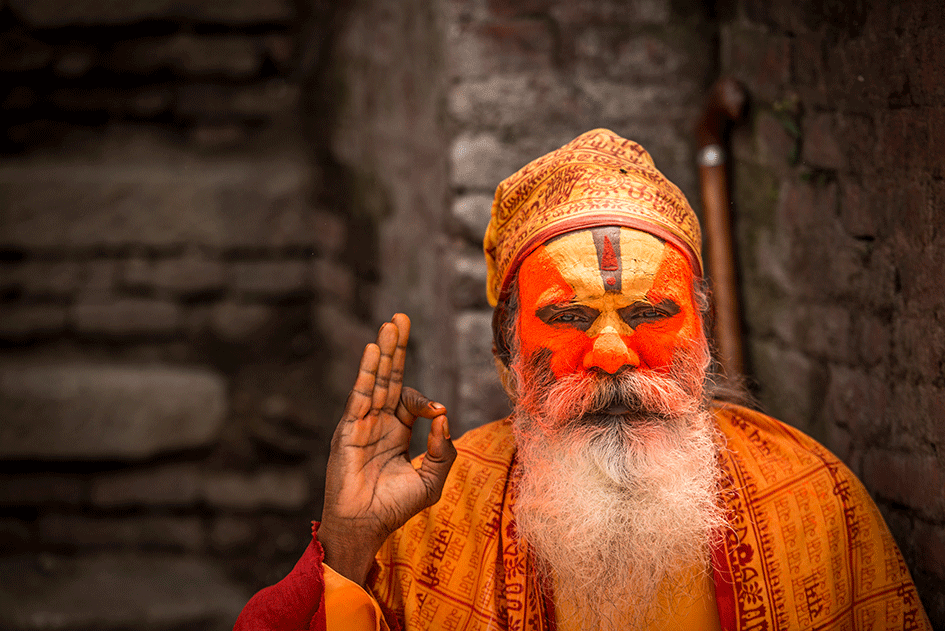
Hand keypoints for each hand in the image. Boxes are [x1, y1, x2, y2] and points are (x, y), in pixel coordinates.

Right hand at [318, 313, 456, 584]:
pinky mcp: (349, 429)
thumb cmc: (395, 508)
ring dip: (384, 351)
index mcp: (396, 431)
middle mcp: (377, 422)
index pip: (409, 399)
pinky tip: (374, 349)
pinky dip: (367, 372)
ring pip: (375, 380)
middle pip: (389, 376)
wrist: (365, 527)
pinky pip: (360, 395)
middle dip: (396, 347)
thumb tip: (444, 415)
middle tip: (401, 317)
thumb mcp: (431, 479)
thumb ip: (443, 449)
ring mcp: (361, 423)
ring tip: (391, 323)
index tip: (439, 413)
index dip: (426, 401)